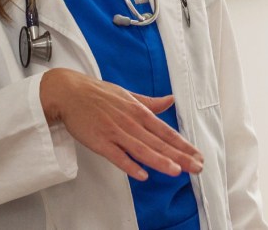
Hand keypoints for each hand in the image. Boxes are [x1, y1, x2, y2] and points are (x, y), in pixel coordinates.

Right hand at [39, 68, 203, 180]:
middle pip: (158, 142)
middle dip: (180, 156)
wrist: (69, 93)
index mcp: (139, 111)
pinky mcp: (99, 141)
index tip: (197, 154)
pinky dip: (129, 165)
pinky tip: (142, 174)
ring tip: (177, 171)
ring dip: (159, 161)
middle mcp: (131, 122)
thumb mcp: (128, 95)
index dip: (183, 144)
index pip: (166, 131)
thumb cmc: (99, 94)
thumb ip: (150, 102)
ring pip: (141, 149)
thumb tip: (171, 100)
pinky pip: (117, 155)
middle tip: (197, 167)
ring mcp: (115, 132)